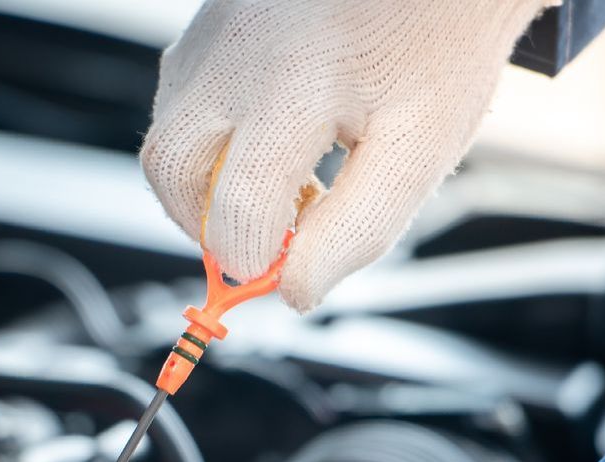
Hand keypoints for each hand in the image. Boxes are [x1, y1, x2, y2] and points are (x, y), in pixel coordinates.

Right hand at [141, 0, 550, 310]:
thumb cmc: (438, 50)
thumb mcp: (418, 151)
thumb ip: (356, 230)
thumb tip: (294, 291)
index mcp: (295, 86)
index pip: (237, 209)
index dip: (255, 260)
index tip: (286, 271)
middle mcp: (237, 51)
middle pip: (169, 168)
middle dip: (204, 225)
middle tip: (262, 243)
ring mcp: (215, 28)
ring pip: (166, 132)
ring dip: (207, 183)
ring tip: (282, 187)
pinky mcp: (211, 18)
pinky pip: (182, 95)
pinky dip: (213, 139)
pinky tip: (273, 142)